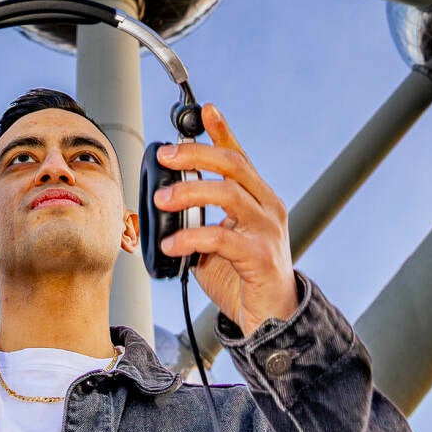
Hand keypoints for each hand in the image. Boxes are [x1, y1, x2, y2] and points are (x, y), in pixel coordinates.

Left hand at [154, 103, 298, 337]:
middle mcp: (267, 207)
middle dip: (194, 155)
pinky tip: (171, 244)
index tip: (206, 110)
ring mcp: (267, 230)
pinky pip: (222, 237)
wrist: (271, 321)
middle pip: (232, 165)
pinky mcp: (261, 257)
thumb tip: (163, 205)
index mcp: (257, 199)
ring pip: (228, 194)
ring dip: (188, 192)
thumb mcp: (216, 241)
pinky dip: (190, 238)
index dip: (222, 131)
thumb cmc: (243, 278)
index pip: (239, 157)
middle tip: (164, 156)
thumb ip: (197, 220)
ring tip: (160, 200)